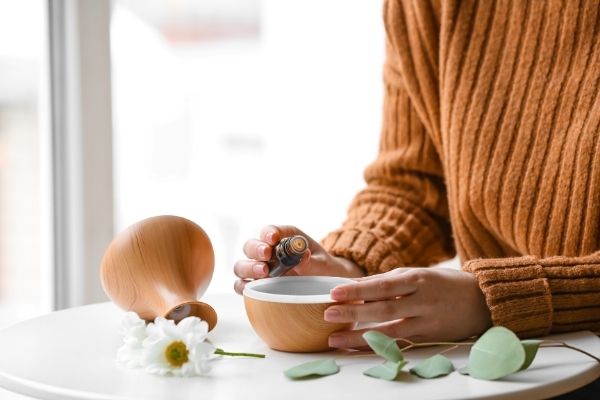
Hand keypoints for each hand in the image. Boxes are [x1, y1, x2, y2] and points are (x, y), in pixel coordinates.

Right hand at [233, 225, 363, 294]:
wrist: (325, 285)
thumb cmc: (323, 268)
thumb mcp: (322, 263)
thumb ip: (312, 260)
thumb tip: (302, 256)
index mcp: (283, 239)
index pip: (269, 231)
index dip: (268, 233)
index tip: (273, 238)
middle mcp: (268, 253)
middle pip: (250, 246)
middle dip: (256, 249)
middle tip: (267, 254)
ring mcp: (261, 270)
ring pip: (241, 266)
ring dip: (248, 267)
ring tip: (263, 272)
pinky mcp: (258, 287)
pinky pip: (242, 285)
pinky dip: (243, 287)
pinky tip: (252, 289)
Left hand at [324, 267, 491, 347]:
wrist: (482, 300)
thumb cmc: (443, 283)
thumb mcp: (418, 274)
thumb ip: (389, 281)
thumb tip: (358, 288)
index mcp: (418, 279)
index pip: (382, 284)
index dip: (358, 289)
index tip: (335, 292)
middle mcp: (422, 300)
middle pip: (383, 307)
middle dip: (354, 312)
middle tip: (329, 314)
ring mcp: (426, 321)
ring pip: (390, 330)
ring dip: (360, 335)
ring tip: (336, 338)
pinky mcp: (429, 338)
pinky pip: (399, 343)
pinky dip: (377, 345)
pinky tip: (359, 346)